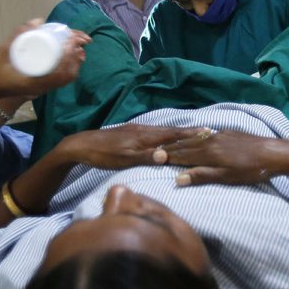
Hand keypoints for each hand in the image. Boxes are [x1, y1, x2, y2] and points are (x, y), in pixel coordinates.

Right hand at [0, 20, 90, 100]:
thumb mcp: (2, 50)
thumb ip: (18, 35)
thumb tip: (39, 20)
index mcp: (34, 82)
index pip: (60, 71)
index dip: (70, 55)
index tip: (72, 39)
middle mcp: (42, 88)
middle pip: (69, 75)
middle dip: (77, 56)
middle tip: (81, 39)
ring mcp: (43, 89)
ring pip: (67, 78)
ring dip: (76, 62)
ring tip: (78, 45)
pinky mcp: (42, 87)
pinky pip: (61, 79)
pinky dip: (70, 67)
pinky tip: (70, 56)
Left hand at [59, 124, 203, 169]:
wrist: (81, 145)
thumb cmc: (103, 155)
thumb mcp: (124, 159)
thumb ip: (145, 157)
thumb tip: (166, 156)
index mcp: (145, 136)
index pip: (172, 135)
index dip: (189, 135)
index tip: (207, 133)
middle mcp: (143, 130)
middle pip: (170, 131)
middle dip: (188, 132)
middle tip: (206, 131)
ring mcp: (136, 129)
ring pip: (162, 131)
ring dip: (178, 132)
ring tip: (191, 133)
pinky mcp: (130, 131)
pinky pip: (154, 132)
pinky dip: (165, 134)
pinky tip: (165, 136)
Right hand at [157, 129, 288, 185]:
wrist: (275, 152)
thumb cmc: (251, 170)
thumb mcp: (226, 177)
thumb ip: (202, 176)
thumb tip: (178, 179)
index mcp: (208, 153)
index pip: (182, 155)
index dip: (167, 156)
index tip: (152, 157)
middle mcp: (211, 140)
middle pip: (186, 145)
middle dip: (171, 148)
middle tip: (155, 150)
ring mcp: (221, 135)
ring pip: (196, 139)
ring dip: (182, 142)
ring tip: (171, 144)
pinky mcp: (230, 133)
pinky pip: (206, 135)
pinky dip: (196, 137)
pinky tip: (196, 138)